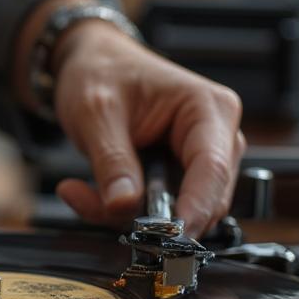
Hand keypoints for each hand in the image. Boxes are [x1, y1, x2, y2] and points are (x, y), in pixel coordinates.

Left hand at [51, 22, 244, 236]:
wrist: (91, 63)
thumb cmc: (100, 72)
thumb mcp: (95, 113)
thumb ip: (111, 161)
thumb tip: (124, 206)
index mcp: (208, 109)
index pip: (212, 168)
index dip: (194, 207)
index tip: (171, 236)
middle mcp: (215, 136)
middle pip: (201, 199)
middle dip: (150, 214)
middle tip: (98, 206)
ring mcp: (200, 159)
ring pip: (177, 212)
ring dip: (128, 213)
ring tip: (83, 191)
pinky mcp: (179, 176)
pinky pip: (157, 210)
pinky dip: (121, 210)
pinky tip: (89, 192)